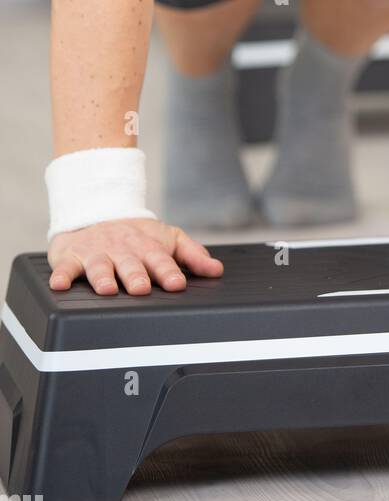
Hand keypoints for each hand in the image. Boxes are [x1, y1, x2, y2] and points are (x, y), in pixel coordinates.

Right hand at [47, 217, 223, 295]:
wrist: (97, 211)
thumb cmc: (136, 234)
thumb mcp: (167, 238)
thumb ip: (192, 255)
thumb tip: (217, 270)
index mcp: (147, 247)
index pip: (160, 260)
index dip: (169, 272)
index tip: (177, 283)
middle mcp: (122, 250)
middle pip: (130, 264)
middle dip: (136, 276)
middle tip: (141, 288)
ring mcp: (97, 252)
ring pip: (99, 266)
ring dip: (102, 277)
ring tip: (106, 289)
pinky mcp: (71, 257)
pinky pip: (65, 267)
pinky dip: (61, 275)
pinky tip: (59, 284)